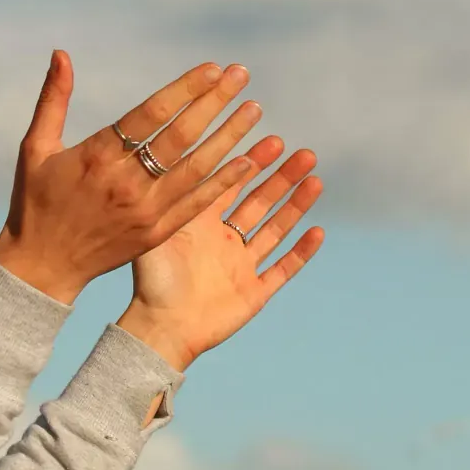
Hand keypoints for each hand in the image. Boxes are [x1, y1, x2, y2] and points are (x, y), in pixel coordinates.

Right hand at [0, 52, 264, 303]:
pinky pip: (197, 205)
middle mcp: (126, 182)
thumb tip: (61, 54)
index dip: (184, 89)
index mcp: (97, 157)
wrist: (42, 267)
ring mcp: (145, 211)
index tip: (212, 68)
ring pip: (196, 168)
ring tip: (253, 110)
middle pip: (180, 136)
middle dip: (214, 102)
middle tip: (241, 75)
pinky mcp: (156, 234)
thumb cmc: (36, 202)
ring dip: (229, 137)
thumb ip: (54, 99)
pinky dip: (224, 183)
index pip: (151, 114)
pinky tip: (248, 162)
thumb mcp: (36, 148)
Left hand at [117, 143, 325, 370]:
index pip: (233, 185)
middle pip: (261, 202)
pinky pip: (283, 269)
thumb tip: (184, 155)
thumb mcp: (160, 231)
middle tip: (304, 155)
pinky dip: (301, 252)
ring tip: (315, 181)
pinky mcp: (255, 293)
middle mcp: (225, 241)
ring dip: (297, 206)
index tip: (273, 139)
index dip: (253, 162)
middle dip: (283, 178)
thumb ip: (176, 198)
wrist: (160, 329)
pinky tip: (317, 232)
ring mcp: (242, 266)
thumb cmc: (152, 282)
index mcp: (203, 224)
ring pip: (276, 229)